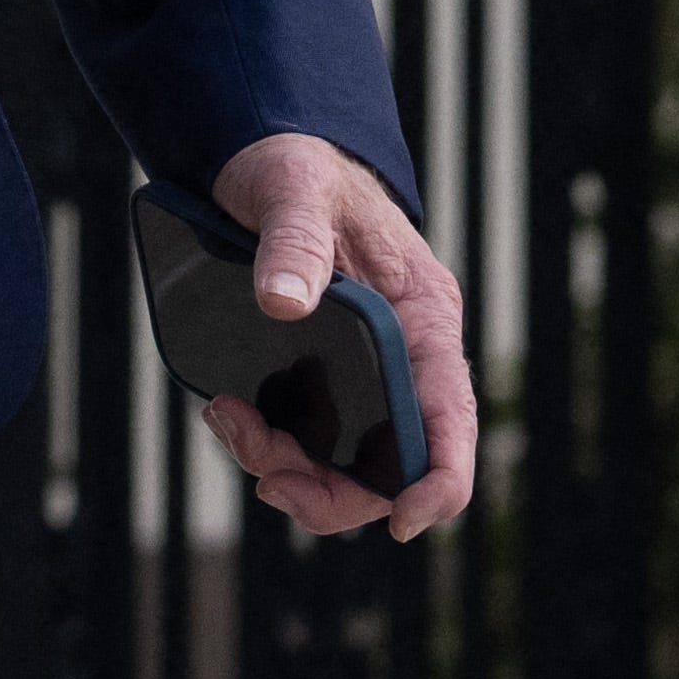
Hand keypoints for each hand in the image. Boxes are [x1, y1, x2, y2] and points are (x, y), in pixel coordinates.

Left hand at [196, 131, 478, 542]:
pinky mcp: (316, 377)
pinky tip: (226, 411)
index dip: (440, 482)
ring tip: (228, 422)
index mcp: (421, 317)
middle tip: (268, 479)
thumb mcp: (295, 191)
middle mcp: (400, 357)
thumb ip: (293, 242)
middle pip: (391, 464)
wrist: (265, 156)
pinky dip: (265, 443)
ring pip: (340, 463)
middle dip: (332, 492)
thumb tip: (282, 304)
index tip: (402, 522)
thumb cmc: (297, 167)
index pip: (451, 418)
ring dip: (286, 467)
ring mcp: (359, 372)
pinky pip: (303, 438)